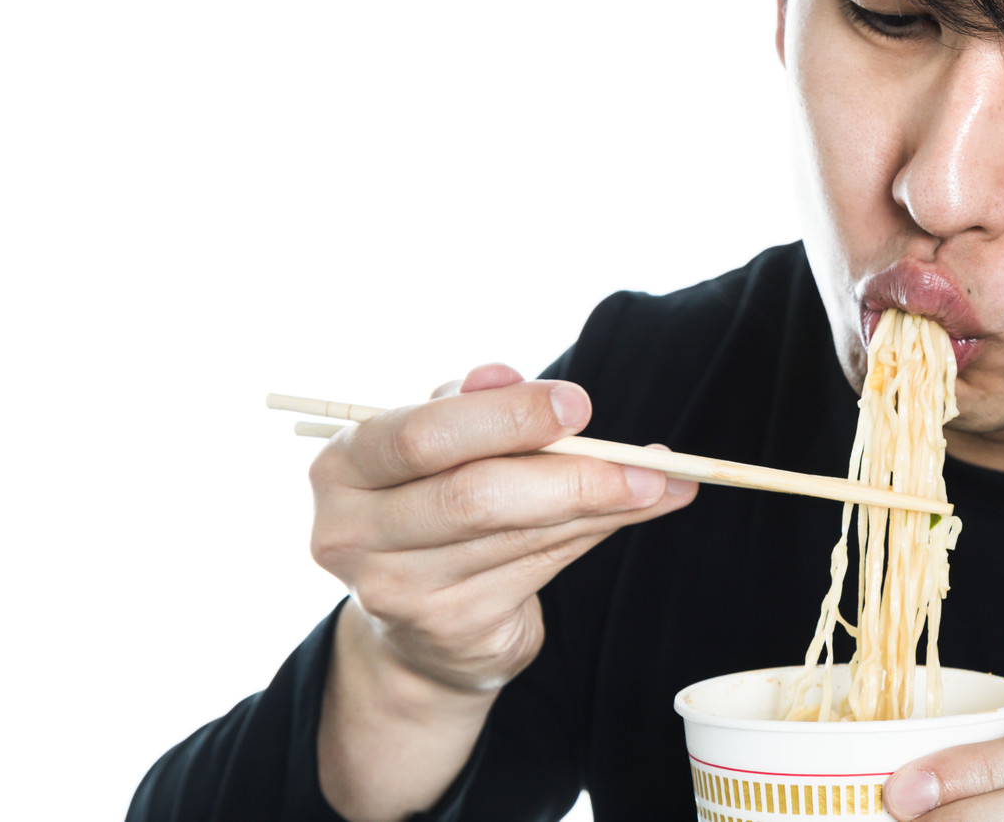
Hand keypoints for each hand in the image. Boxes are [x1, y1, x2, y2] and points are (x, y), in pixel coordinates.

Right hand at [309, 363, 697, 819]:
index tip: (578, 404)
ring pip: (520, 534)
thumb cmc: (434, 503)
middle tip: (642, 458)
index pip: (420, 436)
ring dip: (602, 502)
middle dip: (568, 472)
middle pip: (473, 496)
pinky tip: (640, 508)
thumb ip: (478, 408)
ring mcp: (397, 591)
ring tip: (661, 480)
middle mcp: (352, 534)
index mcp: (342, 466)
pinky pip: (541, 567)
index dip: (504, 418)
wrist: (417, 630)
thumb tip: (509, 375)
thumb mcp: (444, 445)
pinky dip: (597, 531)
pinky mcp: (450, 627)